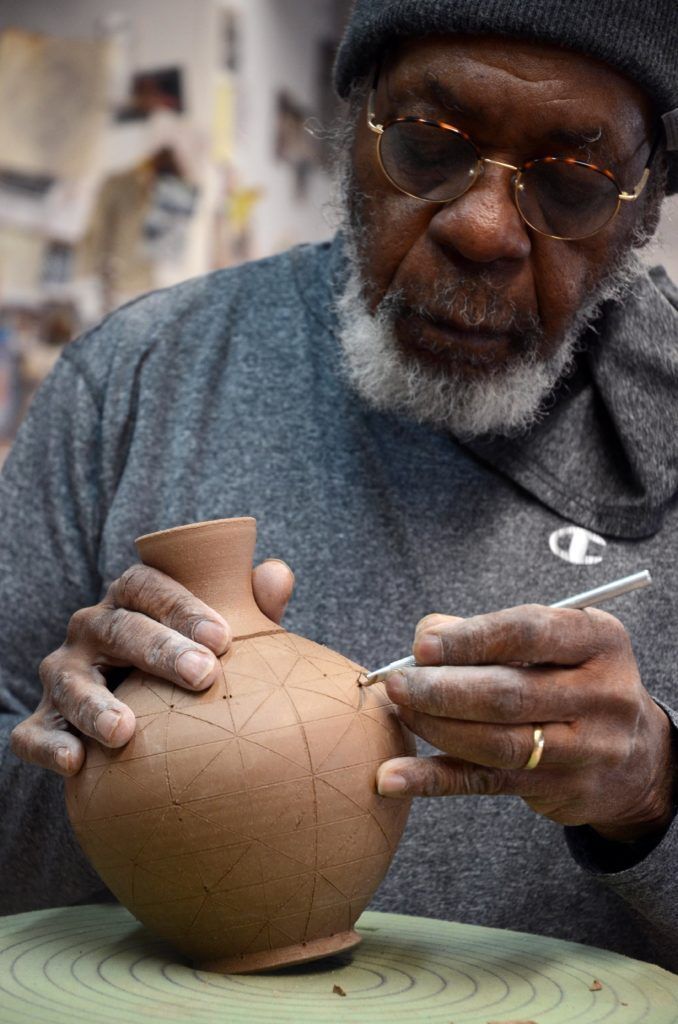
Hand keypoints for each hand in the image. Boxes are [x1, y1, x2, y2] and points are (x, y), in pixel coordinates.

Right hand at [11, 559, 293, 776]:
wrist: (141, 709)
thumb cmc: (188, 661)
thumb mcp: (219, 634)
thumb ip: (249, 606)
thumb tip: (277, 575)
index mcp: (130, 599)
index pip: (148, 586)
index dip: (183, 607)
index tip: (224, 638)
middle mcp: (91, 628)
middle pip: (118, 629)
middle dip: (159, 651)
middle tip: (202, 674)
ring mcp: (64, 674)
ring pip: (70, 680)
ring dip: (95, 704)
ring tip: (125, 731)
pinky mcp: (43, 720)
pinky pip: (34, 732)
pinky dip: (49, 745)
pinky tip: (75, 763)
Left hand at [377, 606, 674, 842]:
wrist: (635, 756)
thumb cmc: (573, 678)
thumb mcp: (555, 642)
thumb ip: (490, 634)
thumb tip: (425, 639)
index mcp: (599, 641)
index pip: (529, 633)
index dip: (471, 639)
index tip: (422, 645)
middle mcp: (602, 695)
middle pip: (509, 694)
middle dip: (443, 688)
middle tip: (397, 683)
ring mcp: (586, 749)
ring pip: (497, 743)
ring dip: (437, 727)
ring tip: (400, 709)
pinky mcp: (561, 789)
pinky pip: (487, 783)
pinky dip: (435, 780)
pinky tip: (394, 777)